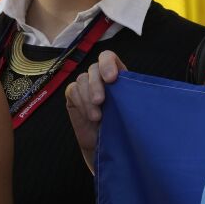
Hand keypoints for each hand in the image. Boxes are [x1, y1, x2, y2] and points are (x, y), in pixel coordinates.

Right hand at [63, 50, 128, 173]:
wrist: (107, 146)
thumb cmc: (122, 127)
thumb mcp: (129, 108)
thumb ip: (128, 94)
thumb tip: (132, 89)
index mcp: (117, 74)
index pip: (108, 57)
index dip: (107, 64)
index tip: (111, 79)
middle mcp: (100, 77)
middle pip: (94, 68)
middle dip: (96, 85)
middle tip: (100, 101)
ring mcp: (85, 86)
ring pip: (82, 80)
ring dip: (88, 98)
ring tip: (96, 117)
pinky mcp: (73, 95)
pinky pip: (73, 90)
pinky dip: (80, 103)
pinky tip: (88, 116)